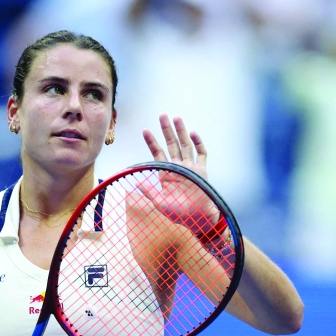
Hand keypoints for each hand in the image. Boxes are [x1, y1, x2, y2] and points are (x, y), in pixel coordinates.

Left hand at [140, 114, 219, 232]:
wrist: (197, 220)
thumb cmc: (179, 214)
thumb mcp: (159, 204)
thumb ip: (148, 192)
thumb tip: (134, 182)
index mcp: (166, 174)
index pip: (158, 153)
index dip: (152, 142)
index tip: (145, 130)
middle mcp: (178, 167)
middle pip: (172, 144)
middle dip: (167, 130)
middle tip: (162, 115)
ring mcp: (191, 168)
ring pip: (186, 145)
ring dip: (181, 132)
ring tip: (176, 118)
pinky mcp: (202, 171)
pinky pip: (201, 154)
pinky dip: (198, 143)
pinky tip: (193, 133)